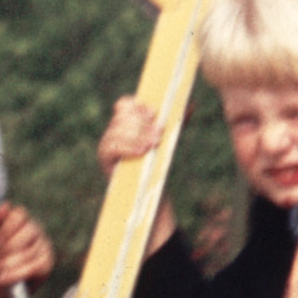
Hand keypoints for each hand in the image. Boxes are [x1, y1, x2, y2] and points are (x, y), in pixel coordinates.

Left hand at [0, 203, 52, 292]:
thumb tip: (5, 205)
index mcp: (19, 219)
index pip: (19, 214)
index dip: (6, 229)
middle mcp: (35, 229)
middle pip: (29, 230)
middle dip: (9, 246)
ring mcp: (43, 245)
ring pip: (30, 251)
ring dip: (10, 262)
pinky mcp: (47, 262)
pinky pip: (35, 266)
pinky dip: (16, 274)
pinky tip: (4, 278)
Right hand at [96, 98, 179, 252]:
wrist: (151, 194)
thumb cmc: (159, 164)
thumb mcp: (169, 140)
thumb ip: (178, 121)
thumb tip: (192, 103)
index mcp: (127, 122)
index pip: (124, 104)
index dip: (138, 105)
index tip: (154, 114)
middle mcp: (114, 130)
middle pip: (123, 116)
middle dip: (142, 124)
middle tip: (159, 134)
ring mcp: (107, 144)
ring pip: (117, 130)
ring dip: (137, 135)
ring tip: (153, 144)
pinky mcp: (105, 158)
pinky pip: (113, 146)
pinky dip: (128, 147)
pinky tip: (142, 151)